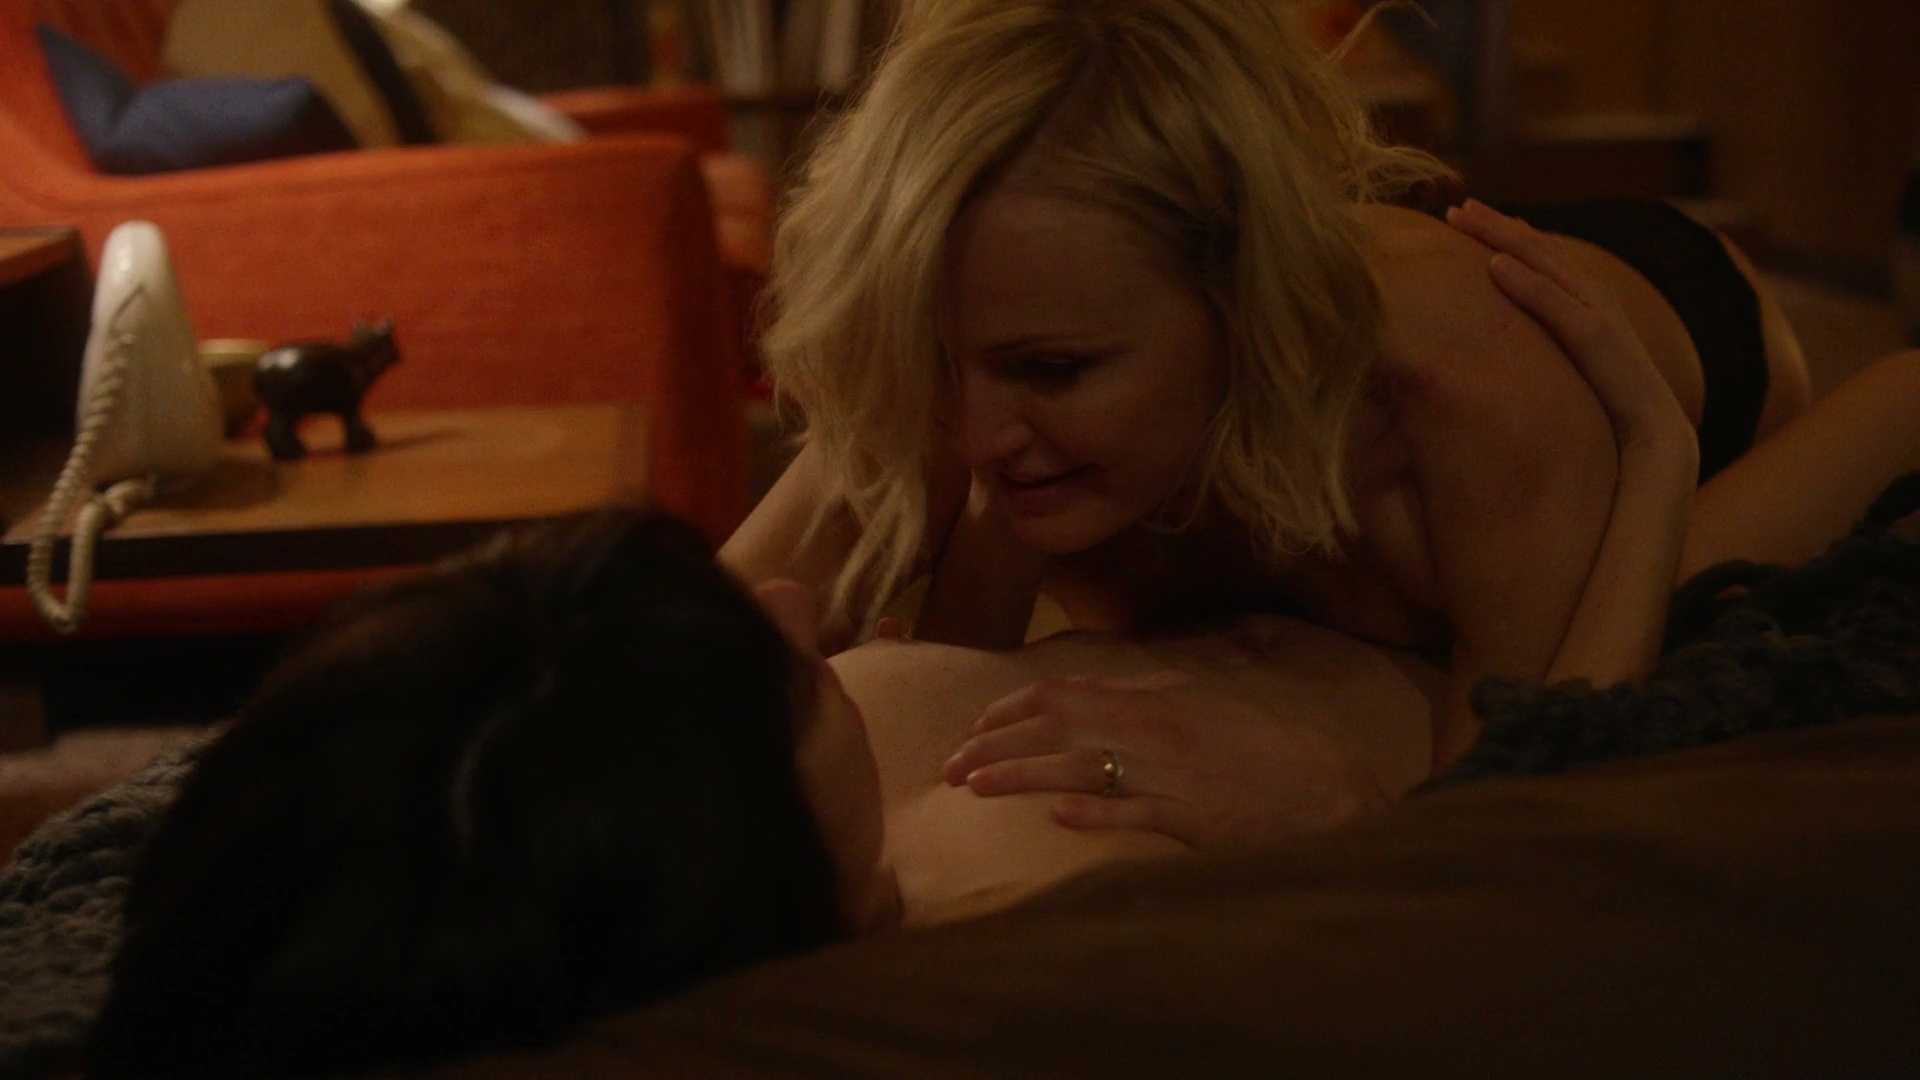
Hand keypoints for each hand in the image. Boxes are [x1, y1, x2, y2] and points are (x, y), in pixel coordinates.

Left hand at [941, 672, 1391, 848]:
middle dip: (996, 744)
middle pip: (1057, 727)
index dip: (1007, 711)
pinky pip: (1135, 811)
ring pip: (1083, 767)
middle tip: (950, 767)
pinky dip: (1094, 811)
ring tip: (976, 787)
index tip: (970, 731)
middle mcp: (1155, 728)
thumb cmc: (1255, 746)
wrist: (1325, 786)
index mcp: (1152, 698)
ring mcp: (1173, 773)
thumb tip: (1079, 694)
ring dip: (1023, 775)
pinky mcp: (1194, 817)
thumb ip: (1138, 696)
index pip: (1061, 693)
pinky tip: (1056, 816)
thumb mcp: (1193, 705)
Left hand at [1446, 200, 1694, 461]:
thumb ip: (1547, 348)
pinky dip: (1524, 281)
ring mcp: (1597, 312)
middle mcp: (1593, 296)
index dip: (1504, 234)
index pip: (1540, 258)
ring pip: (1542, 259)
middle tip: (1454, 206)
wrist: (1654, 435)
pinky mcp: (1597, 337)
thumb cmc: (1609, 407)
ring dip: (1501, 235)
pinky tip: (1493, 264)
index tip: (1466, 219)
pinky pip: (1554, 302)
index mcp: (1588, 302)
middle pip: (1536, 247)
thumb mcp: (1571, 368)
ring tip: (1463, 216)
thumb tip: (1509, 349)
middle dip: (1495, 223)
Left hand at [1448, 200, 1697, 689]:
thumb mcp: (1447, 495)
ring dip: (1531, 260)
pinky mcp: (1662, 442)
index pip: (1552, 329)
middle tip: (1457, 207)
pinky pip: (1606, 355)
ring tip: (1474, 222)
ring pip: (1592, 315)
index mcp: (1586, 425)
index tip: (1449, 241)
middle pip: (1575, 305)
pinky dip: (1557, 307)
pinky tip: (1505, 273)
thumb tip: (1353, 381)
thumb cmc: (1487, 592)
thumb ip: (1417, 436)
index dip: (1507, 276)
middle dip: (1515, 250)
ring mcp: (1652, 425)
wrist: (1547, 657)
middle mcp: (1627, 415)